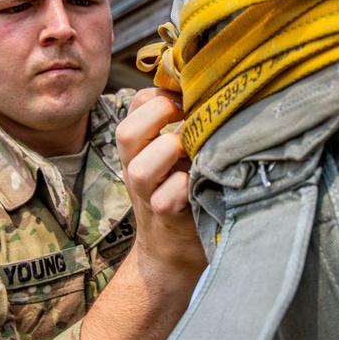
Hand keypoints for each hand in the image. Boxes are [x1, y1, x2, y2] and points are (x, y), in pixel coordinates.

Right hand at [116, 88, 206, 282]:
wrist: (174, 250)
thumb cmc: (183, 192)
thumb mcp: (176, 156)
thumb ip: (182, 126)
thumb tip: (211, 89)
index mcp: (138, 147)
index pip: (137, 104)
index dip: (163, 94)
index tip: (191, 101)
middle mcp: (134, 168)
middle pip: (127, 133)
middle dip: (161, 116)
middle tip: (191, 119)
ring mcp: (146, 196)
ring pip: (141, 169)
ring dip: (173, 154)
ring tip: (197, 151)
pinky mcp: (165, 218)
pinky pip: (168, 198)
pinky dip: (186, 187)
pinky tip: (203, 182)